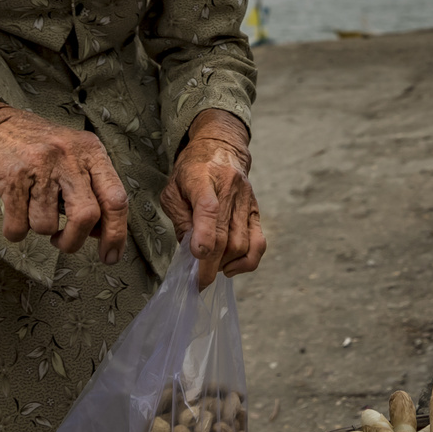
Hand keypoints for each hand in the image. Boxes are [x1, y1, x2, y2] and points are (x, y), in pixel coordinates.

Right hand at [0, 76, 128, 263]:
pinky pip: (18, 226)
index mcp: (91, 151)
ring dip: (39, 230)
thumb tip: (104, 233)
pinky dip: (16, 231)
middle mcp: (69, 156)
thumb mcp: (71, 156)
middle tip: (62, 243)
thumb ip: (90, 188)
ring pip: (47, 225)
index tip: (110, 257)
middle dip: (75, 241)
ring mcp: (40, 166)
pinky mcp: (11, 178)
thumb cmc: (32, 147)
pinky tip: (14, 214)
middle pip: (87, 216)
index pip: (116, 198)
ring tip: (32, 211)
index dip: (117, 233)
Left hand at [160, 110, 265, 286]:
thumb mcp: (173, 189)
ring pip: (242, 243)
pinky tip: (231, 267)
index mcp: (202, 178)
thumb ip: (180, 218)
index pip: (208, 207)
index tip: (197, 256)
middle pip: (225, 234)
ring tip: (211, 268)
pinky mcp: (256, 210)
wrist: (221, 148)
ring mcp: (246, 200)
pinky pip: (259, 242)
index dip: (205, 234)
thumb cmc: (191, 171)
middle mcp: (229, 188)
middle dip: (211, 265)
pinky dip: (247, 262)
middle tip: (198, 283)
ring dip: (226, 264)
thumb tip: (190, 251)